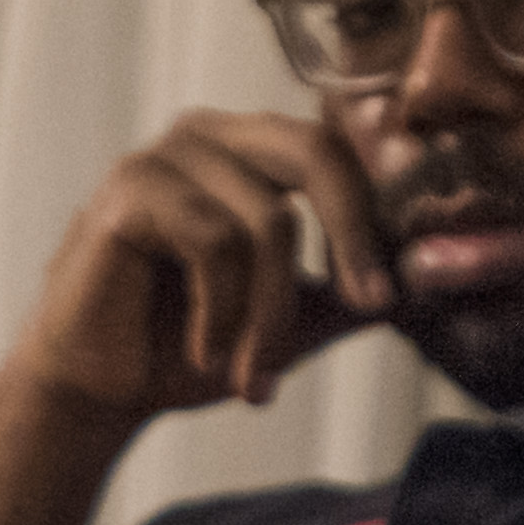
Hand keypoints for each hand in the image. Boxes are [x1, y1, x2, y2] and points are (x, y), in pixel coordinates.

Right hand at [9, 109, 395, 421]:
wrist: (93, 389)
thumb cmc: (183, 348)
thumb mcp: (287, 321)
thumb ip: (348, 295)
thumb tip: (429, 280)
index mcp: (250, 149)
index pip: (339, 154)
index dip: (378, 216)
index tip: (397, 292)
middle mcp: (209, 134)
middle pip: (316, 154)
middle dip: (354, 236)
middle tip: (371, 305)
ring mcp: (164, 155)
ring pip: (267, 221)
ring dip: (270, 316)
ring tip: (254, 379)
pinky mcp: (129, 191)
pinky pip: (213, 242)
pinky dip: (221, 313)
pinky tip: (205, 356)